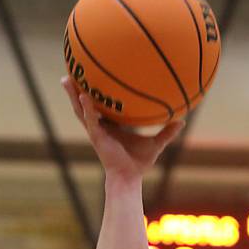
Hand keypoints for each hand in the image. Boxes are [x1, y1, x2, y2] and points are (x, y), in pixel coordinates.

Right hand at [62, 76, 181, 178]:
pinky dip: (87, 108)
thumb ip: (167, 132)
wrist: (130, 177)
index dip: (96, 91)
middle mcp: (100, 126)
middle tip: (71, 71)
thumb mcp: (155, 144)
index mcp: (111, 125)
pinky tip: (84, 97)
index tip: (94, 74)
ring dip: (73, 94)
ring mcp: (96, 131)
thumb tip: (182, 121)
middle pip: (85, 103)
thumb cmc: (139, 163)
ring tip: (67, 79)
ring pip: (80, 109)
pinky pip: (90, 120)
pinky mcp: (96, 137)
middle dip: (77, 88)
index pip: (102, 104)